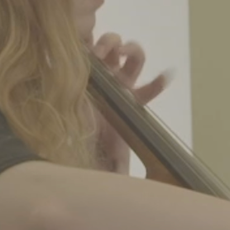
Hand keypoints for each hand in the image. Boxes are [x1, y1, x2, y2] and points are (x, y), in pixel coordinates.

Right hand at [91, 33, 167, 173]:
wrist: (62, 129)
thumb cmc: (88, 141)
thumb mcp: (109, 156)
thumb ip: (120, 169)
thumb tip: (126, 187)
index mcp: (129, 100)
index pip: (150, 88)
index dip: (158, 81)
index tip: (166, 75)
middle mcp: (118, 81)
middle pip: (134, 58)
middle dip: (133, 51)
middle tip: (124, 53)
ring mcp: (100, 69)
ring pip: (114, 45)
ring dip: (111, 43)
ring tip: (101, 52)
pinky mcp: (81, 62)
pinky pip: (88, 43)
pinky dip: (89, 42)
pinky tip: (87, 50)